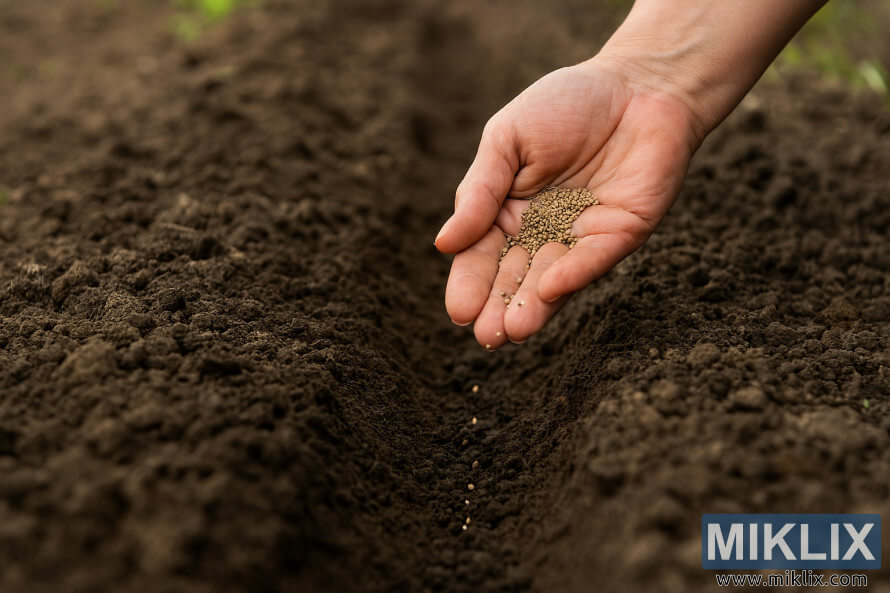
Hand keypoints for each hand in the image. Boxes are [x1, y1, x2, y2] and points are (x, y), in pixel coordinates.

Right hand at [434, 58, 701, 347]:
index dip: (470, 283)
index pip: (482, 255)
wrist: (637, 82)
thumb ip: (479, 190)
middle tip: (487, 336)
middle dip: (501, 306)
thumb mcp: (506, 139)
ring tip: (512, 330)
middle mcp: (544, 233)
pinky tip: (550, 288)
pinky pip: (595, 257)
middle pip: (516, 276)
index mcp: (509, 212)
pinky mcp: (623, 233)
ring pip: (553, 278)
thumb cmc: (565, 104)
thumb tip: (444, 243)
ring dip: (534, 305)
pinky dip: (574, 273)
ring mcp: (583, 237)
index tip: (459, 311)